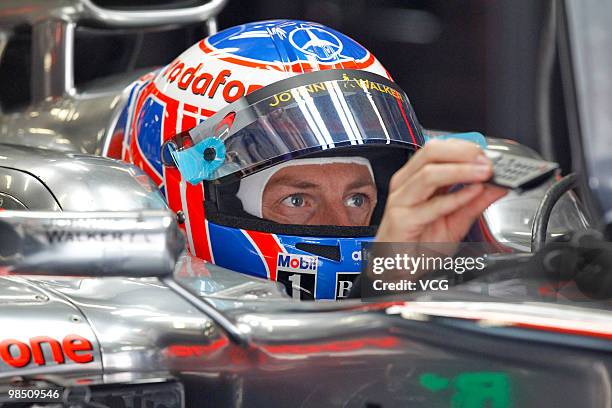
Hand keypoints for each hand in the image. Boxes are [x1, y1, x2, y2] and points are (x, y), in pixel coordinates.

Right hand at [376, 139, 506, 242]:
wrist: (400, 271)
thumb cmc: (420, 246)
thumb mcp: (456, 221)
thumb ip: (476, 203)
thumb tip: (498, 186)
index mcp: (417, 180)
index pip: (439, 149)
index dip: (465, 148)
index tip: (489, 155)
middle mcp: (406, 185)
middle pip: (431, 152)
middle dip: (463, 152)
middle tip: (487, 161)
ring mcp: (402, 201)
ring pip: (429, 173)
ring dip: (461, 170)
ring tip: (484, 173)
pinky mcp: (402, 220)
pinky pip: (430, 205)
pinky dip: (454, 197)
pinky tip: (472, 194)